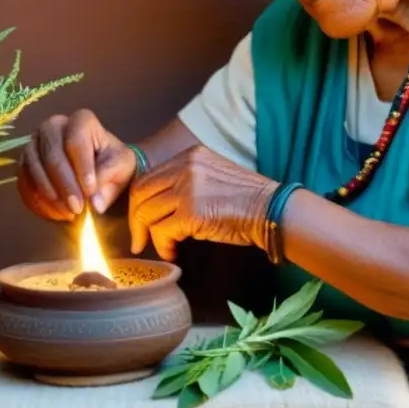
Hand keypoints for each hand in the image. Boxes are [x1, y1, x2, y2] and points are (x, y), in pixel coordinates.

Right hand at [17, 109, 135, 220]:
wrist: (97, 164)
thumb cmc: (111, 162)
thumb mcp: (121, 168)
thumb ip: (109, 182)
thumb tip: (95, 204)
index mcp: (81, 121)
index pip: (76, 141)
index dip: (82, 168)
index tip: (90, 192)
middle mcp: (54, 125)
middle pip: (52, 154)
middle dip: (64, 185)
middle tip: (77, 208)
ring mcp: (35, 142)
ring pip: (34, 167)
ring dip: (49, 194)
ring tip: (67, 213)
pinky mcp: (25, 160)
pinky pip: (23, 180)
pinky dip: (36, 200)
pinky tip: (54, 213)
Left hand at [128, 146, 278, 260]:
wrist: (272, 210)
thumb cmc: (247, 199)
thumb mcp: (213, 176)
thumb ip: (186, 181)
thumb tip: (159, 206)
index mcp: (190, 155)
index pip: (149, 176)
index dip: (140, 202)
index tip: (141, 220)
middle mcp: (185, 166)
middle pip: (141, 193)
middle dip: (136, 220)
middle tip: (139, 240)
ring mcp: (187, 188)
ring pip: (148, 213)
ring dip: (150, 236)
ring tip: (162, 247)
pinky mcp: (192, 212)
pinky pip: (162, 231)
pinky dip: (163, 246)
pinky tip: (173, 252)